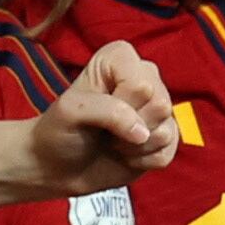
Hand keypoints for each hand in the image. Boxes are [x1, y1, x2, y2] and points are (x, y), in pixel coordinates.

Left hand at [27, 42, 175, 194]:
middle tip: (103, 129)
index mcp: (119, 59)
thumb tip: (143, 132)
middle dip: (128, 126)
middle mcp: (144, 78)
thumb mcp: (69, 111)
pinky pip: (166, 154)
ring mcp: (157, 109)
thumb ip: (107, 110)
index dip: (120, 104)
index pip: (141, 84)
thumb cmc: (59, 130)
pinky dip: (141, 161)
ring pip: (167, 131)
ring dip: (133, 147)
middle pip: (160, 104)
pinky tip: (123, 154)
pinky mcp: (165, 139)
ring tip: (112, 141)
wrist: (58, 166)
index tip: (96, 109)